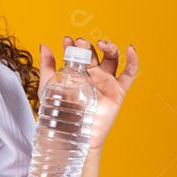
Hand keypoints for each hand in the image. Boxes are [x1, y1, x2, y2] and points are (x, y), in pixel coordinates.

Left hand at [38, 36, 139, 151]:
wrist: (73, 135)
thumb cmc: (60, 114)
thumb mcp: (49, 88)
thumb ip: (47, 67)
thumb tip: (44, 46)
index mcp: (76, 73)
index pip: (76, 53)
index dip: (72, 45)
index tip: (67, 40)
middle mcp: (92, 75)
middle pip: (94, 53)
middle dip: (87, 45)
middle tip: (80, 43)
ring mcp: (105, 82)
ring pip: (112, 58)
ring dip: (109, 47)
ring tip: (101, 43)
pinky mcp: (117, 91)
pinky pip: (129, 74)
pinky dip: (133, 61)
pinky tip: (130, 49)